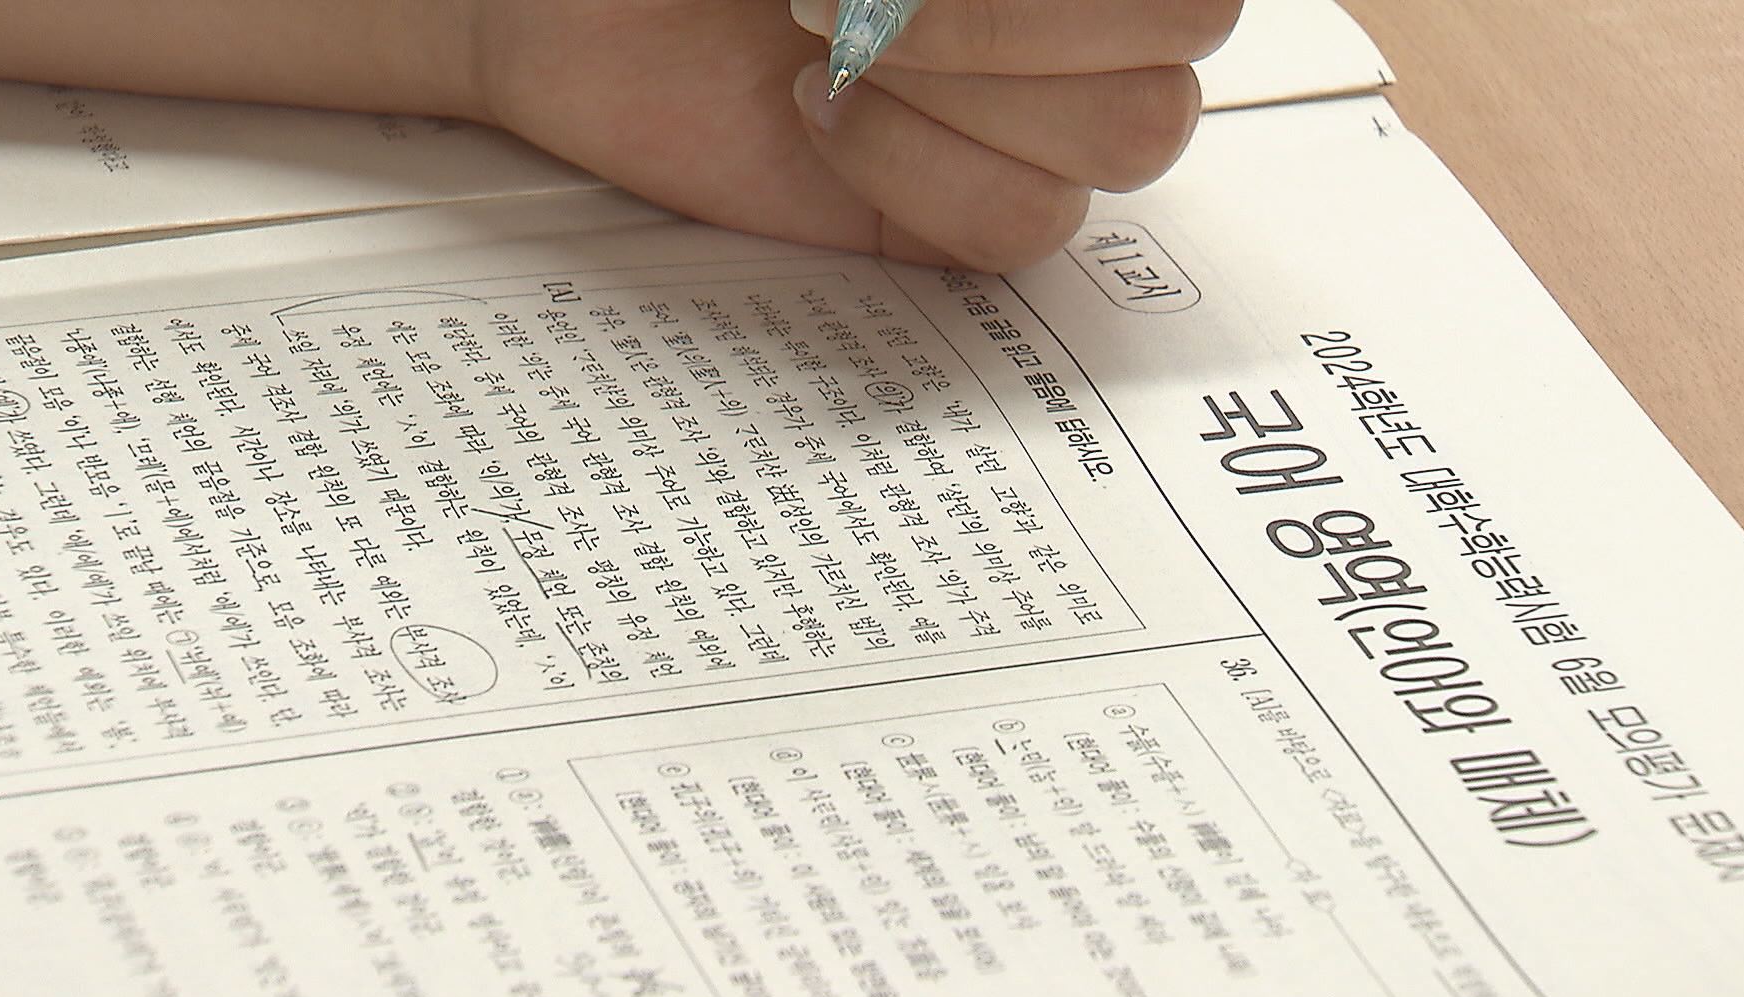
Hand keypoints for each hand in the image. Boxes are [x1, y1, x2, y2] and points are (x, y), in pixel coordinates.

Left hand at [474, 0, 1240, 269]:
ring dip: (974, 93)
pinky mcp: (946, 205)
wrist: (558, 1)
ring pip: (1129, 139)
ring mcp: (1015, 112)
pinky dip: (918, 174)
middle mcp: (1060, 16)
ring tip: (836, 50)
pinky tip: (820, 118)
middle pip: (1185, 37)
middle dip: (1017, 24)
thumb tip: (953, 11)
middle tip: (866, 1)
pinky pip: (1022, 226)